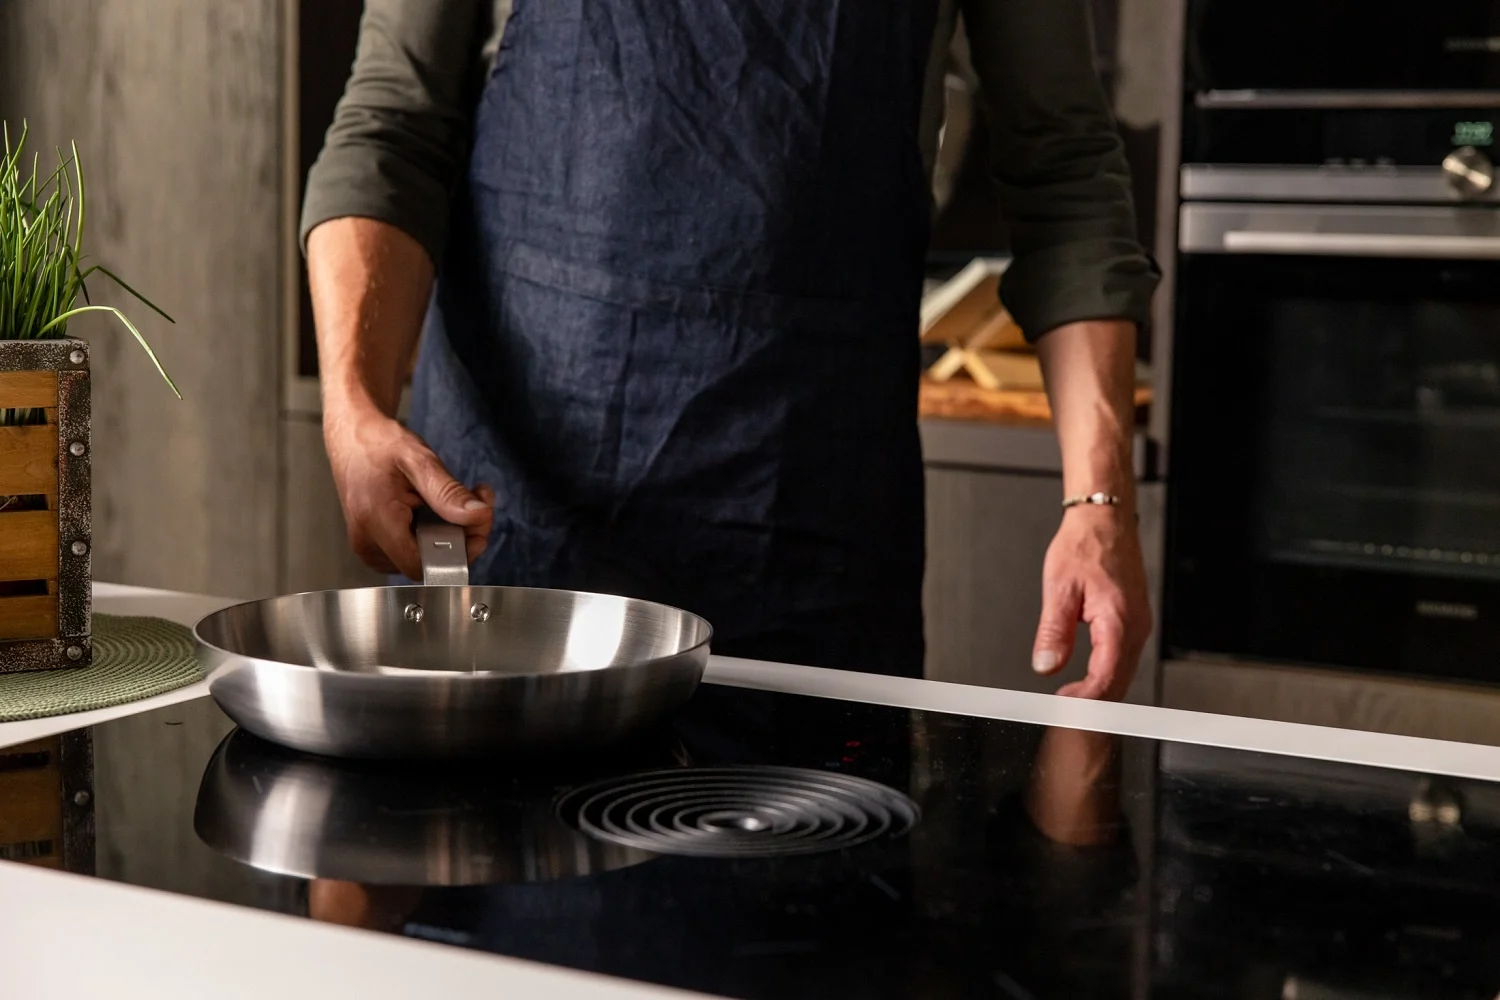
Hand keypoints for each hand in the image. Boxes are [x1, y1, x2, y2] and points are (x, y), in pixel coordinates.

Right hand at [324, 402, 493, 579]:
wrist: (351, 437)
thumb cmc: (379, 443)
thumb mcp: (420, 460)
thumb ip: (448, 492)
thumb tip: (479, 516)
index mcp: (376, 520)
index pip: (423, 565)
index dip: (457, 553)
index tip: (478, 527)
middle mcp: (367, 542)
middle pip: (427, 563)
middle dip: (460, 538)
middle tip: (476, 501)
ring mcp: (368, 547)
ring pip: (422, 559)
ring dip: (449, 535)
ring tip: (456, 499)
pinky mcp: (373, 546)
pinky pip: (411, 551)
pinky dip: (432, 534)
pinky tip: (437, 509)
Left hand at [1031, 506, 1150, 701]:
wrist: (1104, 521)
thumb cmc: (1085, 546)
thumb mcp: (1059, 588)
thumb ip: (1053, 632)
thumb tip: (1046, 665)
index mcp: (1118, 621)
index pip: (1105, 677)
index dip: (1085, 701)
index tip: (1063, 709)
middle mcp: (1135, 626)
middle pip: (1119, 682)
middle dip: (1094, 704)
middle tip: (1065, 716)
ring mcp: (1138, 625)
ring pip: (1124, 673)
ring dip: (1101, 691)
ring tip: (1072, 702)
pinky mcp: (1134, 621)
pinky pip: (1124, 658)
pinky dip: (1108, 675)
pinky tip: (1089, 681)